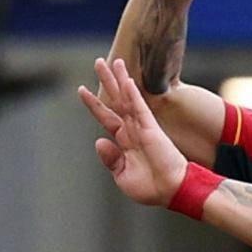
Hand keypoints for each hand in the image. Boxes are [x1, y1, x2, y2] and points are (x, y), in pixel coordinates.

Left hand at [76, 55, 192, 208]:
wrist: (170, 191)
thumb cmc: (150, 187)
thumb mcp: (122, 175)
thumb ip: (110, 158)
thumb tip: (99, 141)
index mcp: (124, 141)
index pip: (106, 116)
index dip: (94, 103)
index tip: (81, 89)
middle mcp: (132, 129)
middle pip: (116, 100)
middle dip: (107, 81)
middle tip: (98, 62)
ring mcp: (141, 126)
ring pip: (127, 97)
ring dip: (120, 79)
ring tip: (113, 61)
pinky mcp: (151, 128)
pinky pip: (139, 108)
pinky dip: (132, 95)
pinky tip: (126, 80)